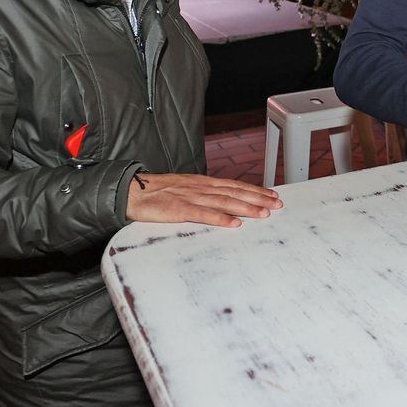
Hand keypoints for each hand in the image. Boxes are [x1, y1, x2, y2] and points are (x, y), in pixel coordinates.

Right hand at [124, 172, 281, 227]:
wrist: (129, 191)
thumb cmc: (155, 193)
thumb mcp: (183, 189)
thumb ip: (202, 196)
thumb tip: (221, 202)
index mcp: (200, 182)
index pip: (233, 185)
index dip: (253, 190)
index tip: (271, 195)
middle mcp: (199, 187)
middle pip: (234, 192)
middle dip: (258, 198)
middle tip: (277, 204)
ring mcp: (189, 197)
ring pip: (223, 202)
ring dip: (245, 208)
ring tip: (264, 213)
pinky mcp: (178, 210)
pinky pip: (202, 214)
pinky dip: (220, 218)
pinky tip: (234, 223)